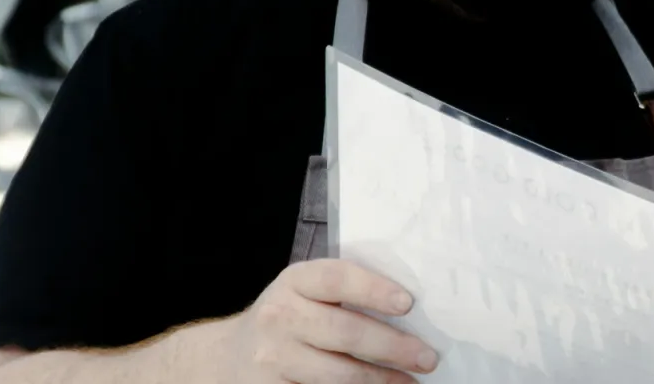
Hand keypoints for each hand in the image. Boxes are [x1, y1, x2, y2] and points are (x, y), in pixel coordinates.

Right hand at [183, 259, 435, 382]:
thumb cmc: (288, 318)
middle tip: (428, 357)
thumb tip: (412, 308)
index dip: (373, 290)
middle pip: (344, 332)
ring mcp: (273, 358)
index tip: (408, 303)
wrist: (226, 357)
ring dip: (381, 380)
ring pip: (337, 374)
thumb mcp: (305, 293)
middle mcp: (280, 316)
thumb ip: (344, 292)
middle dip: (393, 347)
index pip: (336, 279)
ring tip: (410, 381)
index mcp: (294, 282)